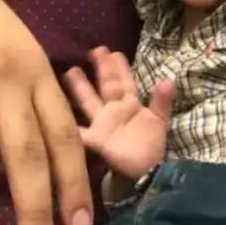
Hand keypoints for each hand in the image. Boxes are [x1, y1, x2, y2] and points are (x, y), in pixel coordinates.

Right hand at [64, 46, 173, 180]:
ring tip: (69, 71)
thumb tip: (167, 79)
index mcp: (129, 104)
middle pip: (105, 85)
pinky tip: (58, 114)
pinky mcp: (94, 140)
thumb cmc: (151, 146)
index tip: (112, 51)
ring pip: (88, 101)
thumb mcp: (159, 121)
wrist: (146, 173)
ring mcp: (101, 124)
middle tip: (93, 50)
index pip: (123, 81)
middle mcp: (113, 110)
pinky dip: (71, 127)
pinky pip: (80, 132)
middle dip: (100, 69)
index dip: (118, 67)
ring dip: (80, 87)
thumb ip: (162, 101)